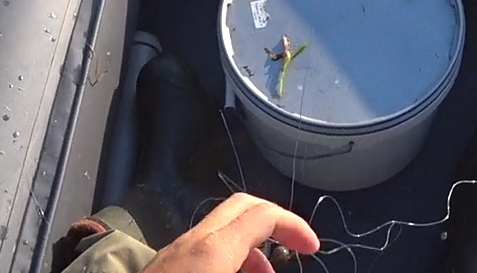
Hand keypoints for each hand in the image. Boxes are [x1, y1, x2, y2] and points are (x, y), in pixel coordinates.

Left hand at [145, 193, 320, 272]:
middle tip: (293, 254)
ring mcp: (173, 254)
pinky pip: (204, 251)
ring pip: (221, 232)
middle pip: (240, 210)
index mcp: (213, 249)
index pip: (262, 214)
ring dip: (250, 249)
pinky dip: (228, 260)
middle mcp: (192, 242)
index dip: (294, 226)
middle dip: (273, 227)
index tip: (312, 250)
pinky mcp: (163, 269)